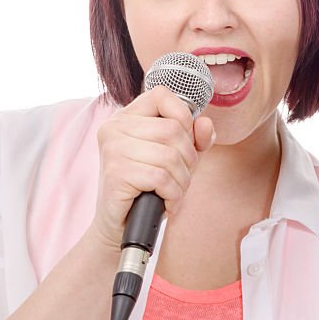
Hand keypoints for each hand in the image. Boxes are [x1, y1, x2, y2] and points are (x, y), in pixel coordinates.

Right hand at [88, 85, 215, 251]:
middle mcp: (115, 127)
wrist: (122, 225)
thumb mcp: (180, 157)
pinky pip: (161, 177)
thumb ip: (196, 138)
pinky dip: (173, 194)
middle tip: (180, 177)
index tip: (184, 141)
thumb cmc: (150, 187)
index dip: (183, 116)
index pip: (162, 95)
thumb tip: (205, 124)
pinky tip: (166, 201)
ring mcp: (112, 149)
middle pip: (173, 130)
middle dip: (188, 158)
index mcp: (127, 117)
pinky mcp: (116, 173)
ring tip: (173, 191)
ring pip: (170, 155)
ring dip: (182, 180)